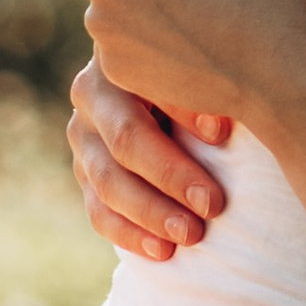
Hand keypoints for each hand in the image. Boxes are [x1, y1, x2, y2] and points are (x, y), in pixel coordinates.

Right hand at [67, 51, 230, 265]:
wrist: (162, 81)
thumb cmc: (200, 66)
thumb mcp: (203, 63)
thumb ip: (212, 82)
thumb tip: (223, 126)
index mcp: (124, 55)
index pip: (150, 84)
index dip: (187, 109)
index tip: (223, 135)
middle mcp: (93, 92)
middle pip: (126, 139)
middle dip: (171, 176)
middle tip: (213, 204)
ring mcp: (82, 135)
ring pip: (107, 181)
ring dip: (151, 212)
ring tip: (192, 234)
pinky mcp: (83, 172)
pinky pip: (98, 211)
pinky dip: (130, 234)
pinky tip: (163, 251)